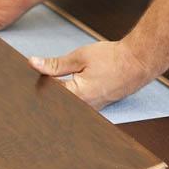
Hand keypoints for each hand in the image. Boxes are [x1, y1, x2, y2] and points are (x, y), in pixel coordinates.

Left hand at [28, 41, 153, 109]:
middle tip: (38, 78)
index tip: (30, 74)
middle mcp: (83, 108)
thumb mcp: (80, 57)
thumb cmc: (113, 59)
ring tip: (55, 81)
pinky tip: (67, 86)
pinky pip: (76, 105)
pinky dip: (69, 96)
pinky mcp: (95, 107)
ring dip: (57, 95)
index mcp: (76, 96)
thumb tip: (33, 64)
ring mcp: (90, 110)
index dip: (36, 83)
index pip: (46, 94)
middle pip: (55, 103)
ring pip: (65, 105)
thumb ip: (54, 64)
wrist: (138, 62)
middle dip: (45, 92)